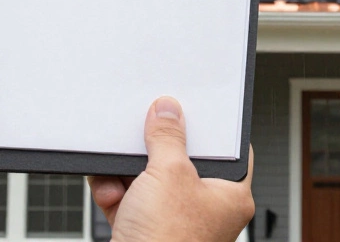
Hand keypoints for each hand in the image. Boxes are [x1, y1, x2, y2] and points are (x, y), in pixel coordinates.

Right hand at [88, 97, 254, 241]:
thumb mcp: (169, 175)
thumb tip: (168, 112)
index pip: (229, 150)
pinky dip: (116, 192)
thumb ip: (168, 137)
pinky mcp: (146, 232)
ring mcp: (175, 222)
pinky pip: (131, 200)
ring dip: (129, 172)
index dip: (210, 127)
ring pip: (151, 181)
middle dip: (155, 150)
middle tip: (145, 132)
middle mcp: (206, 210)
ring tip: (119, 166)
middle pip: (182, 162)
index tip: (193, 109)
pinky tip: (108, 187)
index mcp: (231, 196)